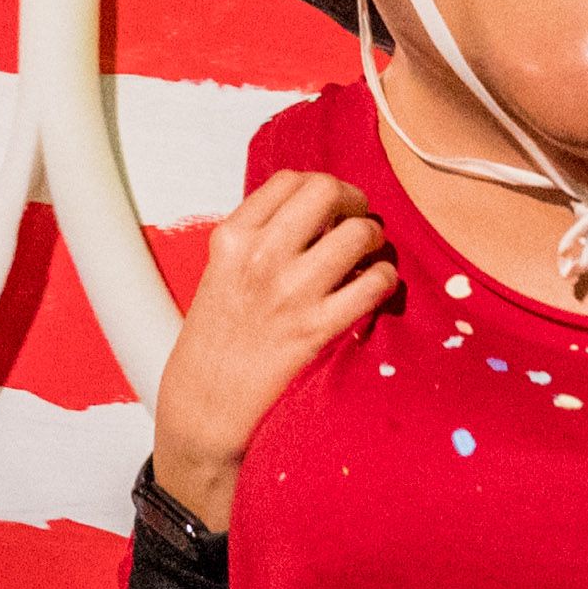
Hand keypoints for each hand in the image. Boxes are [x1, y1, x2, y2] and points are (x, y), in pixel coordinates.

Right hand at [153, 169, 395, 528]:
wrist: (204, 408)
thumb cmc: (215, 344)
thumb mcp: (221, 274)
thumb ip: (260, 239)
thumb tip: (315, 215)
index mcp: (231, 238)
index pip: (290, 180)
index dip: (321, 187)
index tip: (330, 206)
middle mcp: (259, 257)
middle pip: (327, 191)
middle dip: (353, 202)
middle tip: (356, 223)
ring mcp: (289, 292)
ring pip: (359, 233)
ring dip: (373, 241)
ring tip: (367, 258)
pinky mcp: (316, 329)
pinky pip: (374, 283)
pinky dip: (383, 280)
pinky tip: (373, 290)